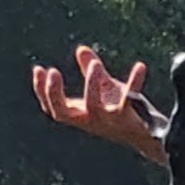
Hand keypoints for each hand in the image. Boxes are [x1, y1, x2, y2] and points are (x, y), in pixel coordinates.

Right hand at [31, 45, 156, 156]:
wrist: (145, 135)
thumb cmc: (120, 113)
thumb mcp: (103, 88)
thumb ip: (90, 70)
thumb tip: (81, 49)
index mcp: (79, 114)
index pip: (53, 106)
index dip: (41, 91)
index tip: (38, 69)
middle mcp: (89, 120)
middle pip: (62, 113)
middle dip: (54, 93)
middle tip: (53, 72)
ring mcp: (107, 121)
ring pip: (93, 106)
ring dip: (92, 84)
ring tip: (96, 64)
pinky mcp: (127, 118)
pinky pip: (129, 100)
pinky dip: (134, 82)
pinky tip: (140, 66)